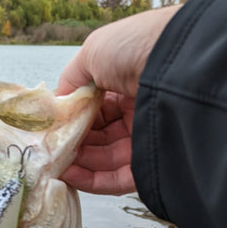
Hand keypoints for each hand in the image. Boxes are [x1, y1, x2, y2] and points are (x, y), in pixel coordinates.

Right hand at [57, 5, 180, 194]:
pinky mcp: (153, 161)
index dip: (71, 122)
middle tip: (48, 152)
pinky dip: (92, 180)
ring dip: (77, 165)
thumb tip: (56, 107)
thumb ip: (70, 81)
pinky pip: (119, 178)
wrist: (178, 58)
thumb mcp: (93, 53)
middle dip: (72, 146)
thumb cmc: (135, 47)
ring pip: (105, 160)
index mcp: (127, 84)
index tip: (50, 132)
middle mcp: (138, 110)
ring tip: (54, 165)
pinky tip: (71, 176)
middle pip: (98, 138)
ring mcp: (146, 137)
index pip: (94, 111)